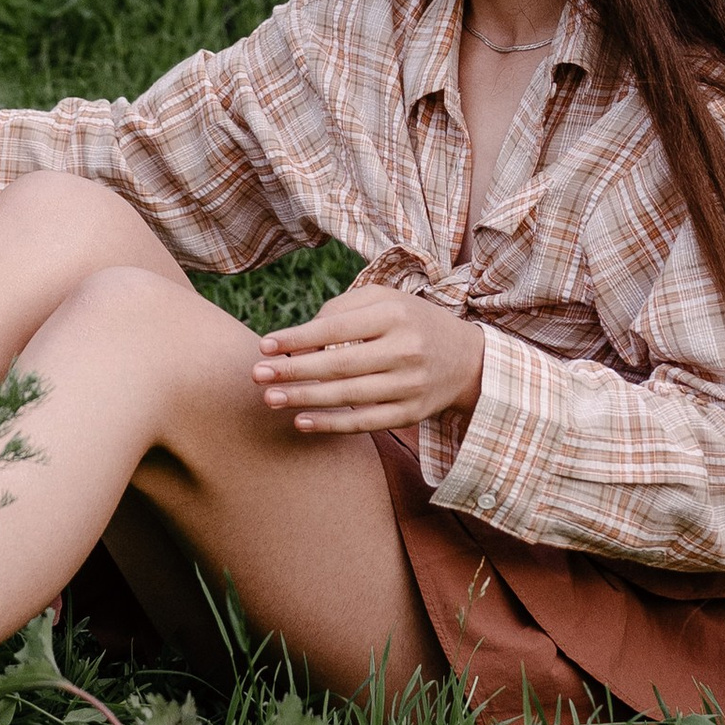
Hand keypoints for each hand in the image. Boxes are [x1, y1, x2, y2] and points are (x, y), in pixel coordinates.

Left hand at [252, 283, 484, 435]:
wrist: (468, 360)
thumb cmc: (412, 322)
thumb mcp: (385, 299)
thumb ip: (342, 307)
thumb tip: (301, 335)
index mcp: (394, 315)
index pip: (336, 327)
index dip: (297, 338)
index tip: (265, 346)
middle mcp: (405, 350)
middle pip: (339, 364)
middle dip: (293, 371)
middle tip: (256, 375)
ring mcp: (410, 385)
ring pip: (348, 396)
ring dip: (304, 399)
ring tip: (270, 398)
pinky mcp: (411, 413)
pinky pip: (366, 423)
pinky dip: (332, 424)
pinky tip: (302, 422)